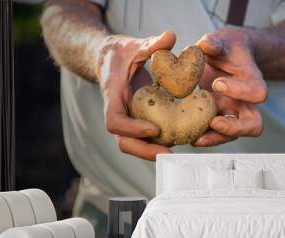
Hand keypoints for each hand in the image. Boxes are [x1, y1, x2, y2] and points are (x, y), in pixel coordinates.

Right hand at [97, 31, 175, 159]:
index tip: (154, 128)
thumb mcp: (134, 45)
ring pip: (132, 144)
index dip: (132, 128)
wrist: (107, 61)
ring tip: (175, 152)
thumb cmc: (120, 53)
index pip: (114, 120)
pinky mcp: (134, 120)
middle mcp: (118, 111)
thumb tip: (171, 37)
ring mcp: (125, 118)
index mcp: (113, 95)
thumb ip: (152, 43)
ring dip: (151, 151)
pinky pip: (142, 137)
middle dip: (144, 150)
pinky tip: (177, 140)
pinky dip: (156, 142)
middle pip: (123, 141)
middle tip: (168, 153)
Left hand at [194, 28, 266, 146]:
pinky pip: (214, 135)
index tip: (217, 83)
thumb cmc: (225, 48)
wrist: (224, 58)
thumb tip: (204, 46)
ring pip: (232, 136)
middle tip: (213, 123)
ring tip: (194, 139)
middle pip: (253, 125)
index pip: (257, 92)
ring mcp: (232, 114)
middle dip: (233, 128)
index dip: (239, 91)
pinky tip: (185, 135)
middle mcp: (245, 102)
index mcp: (252, 80)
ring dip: (214, 139)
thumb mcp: (222, 40)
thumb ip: (215, 43)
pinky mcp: (218, 119)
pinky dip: (202, 136)